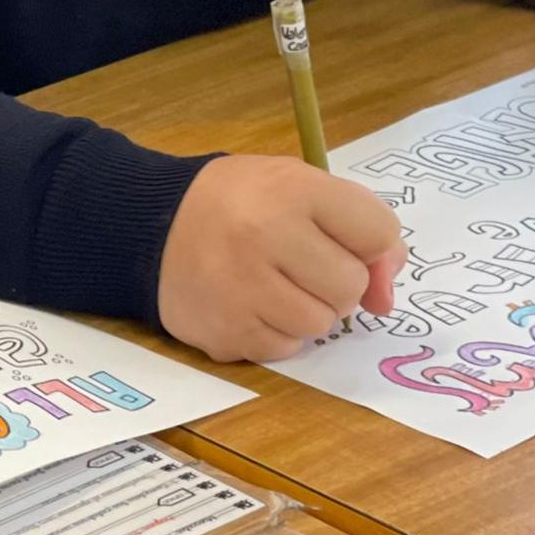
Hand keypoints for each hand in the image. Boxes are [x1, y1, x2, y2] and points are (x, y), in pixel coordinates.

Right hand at [158, 154, 404, 362]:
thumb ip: (357, 225)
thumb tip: (386, 298)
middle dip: (335, 281)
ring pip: (320, 324)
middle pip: (351, 286)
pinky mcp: (225, 331)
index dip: (370, 244)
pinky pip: (285, 348)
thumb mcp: (296, 186)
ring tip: (272, 285)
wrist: (149, 225)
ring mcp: (241, 289)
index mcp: (290, 189)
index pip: (377, 233)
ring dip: (307, 310)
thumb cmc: (238, 203)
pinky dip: (276, 332)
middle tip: (300, 265)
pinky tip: (249, 304)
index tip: (344, 241)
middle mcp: (263, 236)